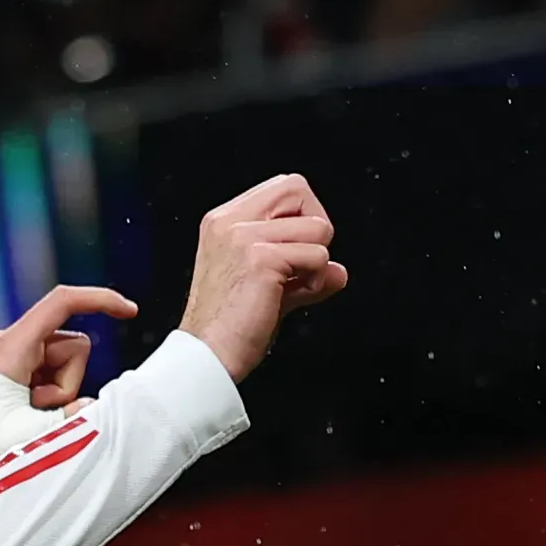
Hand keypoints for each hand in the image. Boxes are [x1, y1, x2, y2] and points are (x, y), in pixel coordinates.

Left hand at [0, 283, 137, 410]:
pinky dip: (42, 397)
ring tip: (24, 418)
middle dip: (69, 382)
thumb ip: (72, 417)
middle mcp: (10, 343)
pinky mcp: (6, 372)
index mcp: (14, 345)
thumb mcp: (30, 433)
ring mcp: (7, 357)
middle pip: (71, 347)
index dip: (101, 300)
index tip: (130, 312)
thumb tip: (91, 406)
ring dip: (54, 394)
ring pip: (60, 365)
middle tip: (38, 412)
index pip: (63, 302)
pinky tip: (20, 418)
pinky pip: (42, 377)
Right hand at [178, 175, 347, 383]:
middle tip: (303, 265)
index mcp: (224, 221)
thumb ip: (301, 273)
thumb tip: (339, 272)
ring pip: (318, 227)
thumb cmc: (227, 329)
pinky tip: (288, 300)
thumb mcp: (267, 289)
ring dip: (317, 262)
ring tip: (292, 289)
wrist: (206, 357)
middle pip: (299, 188)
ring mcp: (244, 237)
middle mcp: (230, 222)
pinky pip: (318, 256)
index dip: (304, 216)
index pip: (284, 187)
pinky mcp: (261, 259)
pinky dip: (315, 282)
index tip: (297, 253)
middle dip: (316, 227)